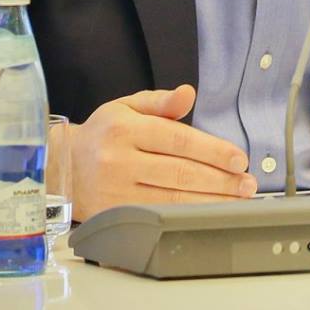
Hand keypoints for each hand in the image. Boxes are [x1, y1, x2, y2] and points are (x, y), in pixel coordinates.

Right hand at [68, 83, 257, 217]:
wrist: (62, 167)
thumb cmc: (104, 134)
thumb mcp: (127, 107)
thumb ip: (161, 101)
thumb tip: (188, 93)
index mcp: (125, 129)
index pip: (179, 140)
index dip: (213, 151)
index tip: (240, 160)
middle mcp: (118, 161)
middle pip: (180, 173)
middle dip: (221, 181)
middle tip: (248, 184)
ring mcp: (114, 192)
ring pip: (171, 200)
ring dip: (211, 202)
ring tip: (237, 200)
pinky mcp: (113, 215)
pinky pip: (157, 217)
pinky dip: (186, 216)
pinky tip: (207, 213)